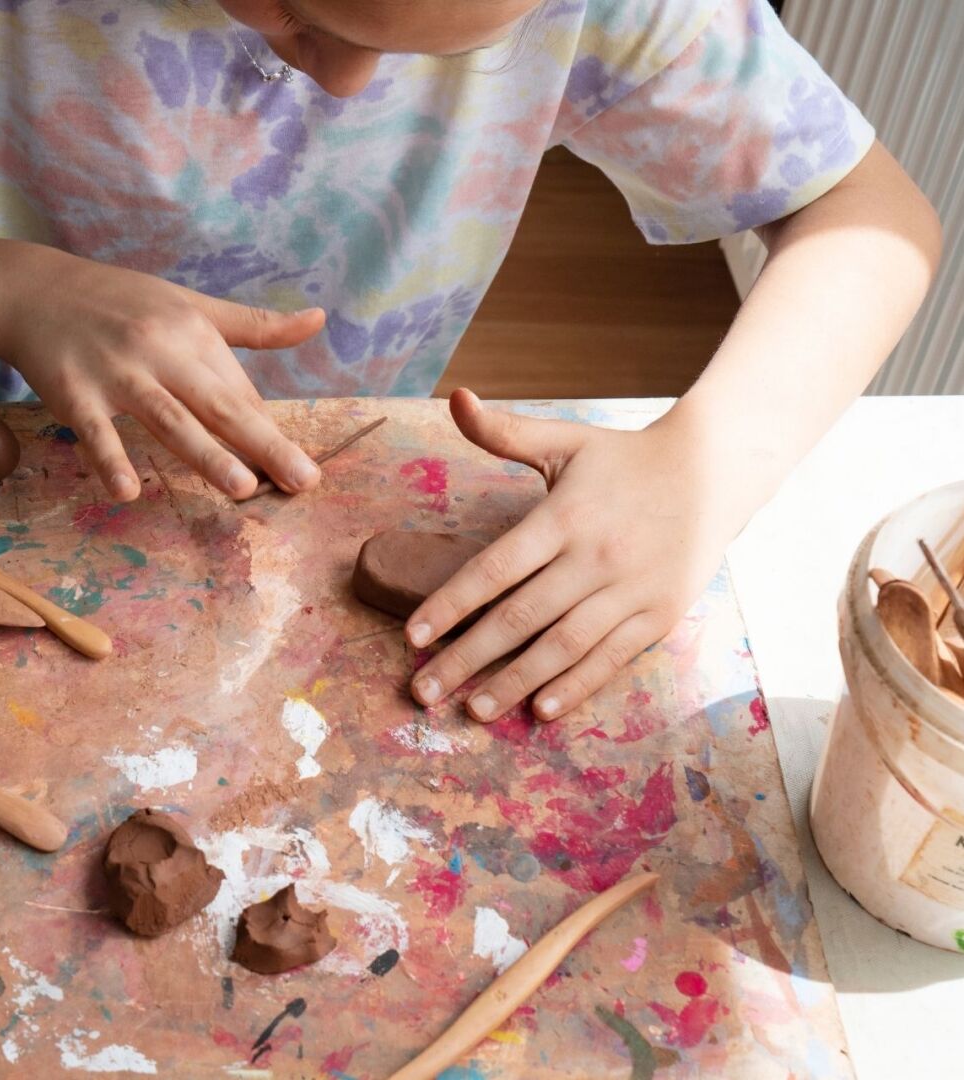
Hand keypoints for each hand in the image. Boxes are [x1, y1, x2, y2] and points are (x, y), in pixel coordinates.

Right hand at [0, 247, 325, 500]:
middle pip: (219, 405)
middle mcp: (161, 352)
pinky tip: (128, 491)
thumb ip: (256, 324)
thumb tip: (319, 319)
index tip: (304, 472)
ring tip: (243, 488)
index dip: (272, 434)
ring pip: (169, 418)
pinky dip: (109, 459)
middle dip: (263, 445)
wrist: (34, 289)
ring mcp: (117, 373)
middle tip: (302, 481)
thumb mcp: (193, 305)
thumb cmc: (124, 303)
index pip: (241, 394)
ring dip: (206, 454)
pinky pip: (95, 431)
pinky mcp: (73, 392)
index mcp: (195, 335)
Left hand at [407, 389, 743, 721]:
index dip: (449, 604)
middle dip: (465, 658)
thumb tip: (455, 397)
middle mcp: (595, 556)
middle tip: (423, 691)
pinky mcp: (660, 614)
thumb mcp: (566, 439)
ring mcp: (630, 589)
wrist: (714, 470)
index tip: (412, 636)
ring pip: (562, 645)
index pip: (493, 568)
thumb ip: (505, 431)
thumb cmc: (624, 458)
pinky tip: (540, 709)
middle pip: (519, 617)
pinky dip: (576, 685)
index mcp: (564, 516)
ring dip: (514, 682)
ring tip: (475, 711)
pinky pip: (610, 657)